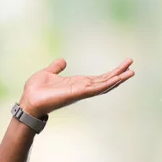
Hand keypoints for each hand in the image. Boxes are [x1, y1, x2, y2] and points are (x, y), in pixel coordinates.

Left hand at [18, 58, 133, 116]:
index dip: (111, 73)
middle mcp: (82, 88)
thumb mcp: (47, 73)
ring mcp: (81, 92)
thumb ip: (56, 67)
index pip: (99, 78)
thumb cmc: (36, 90)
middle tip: (132, 66)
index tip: (123, 66)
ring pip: (104, 85)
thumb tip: (63, 60)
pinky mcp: (77, 93)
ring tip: (131, 72)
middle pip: (105, 81)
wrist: (28, 100)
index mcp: (77, 83)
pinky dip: (106, 84)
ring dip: (117, 79)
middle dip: (119, 74)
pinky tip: (117, 79)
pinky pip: (95, 89)